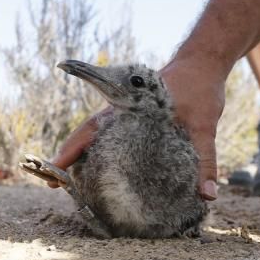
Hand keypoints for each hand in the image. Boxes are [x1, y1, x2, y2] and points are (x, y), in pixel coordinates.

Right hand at [50, 52, 227, 199]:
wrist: (204, 63)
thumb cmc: (201, 88)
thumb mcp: (204, 125)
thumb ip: (205, 160)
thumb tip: (207, 196)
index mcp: (130, 109)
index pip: (92, 130)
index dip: (72, 149)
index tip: (55, 168)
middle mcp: (123, 111)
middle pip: (87, 134)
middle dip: (69, 156)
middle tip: (53, 183)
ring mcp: (128, 114)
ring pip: (97, 134)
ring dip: (82, 154)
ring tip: (71, 180)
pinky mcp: (137, 118)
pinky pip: (112, 134)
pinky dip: (102, 149)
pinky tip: (100, 167)